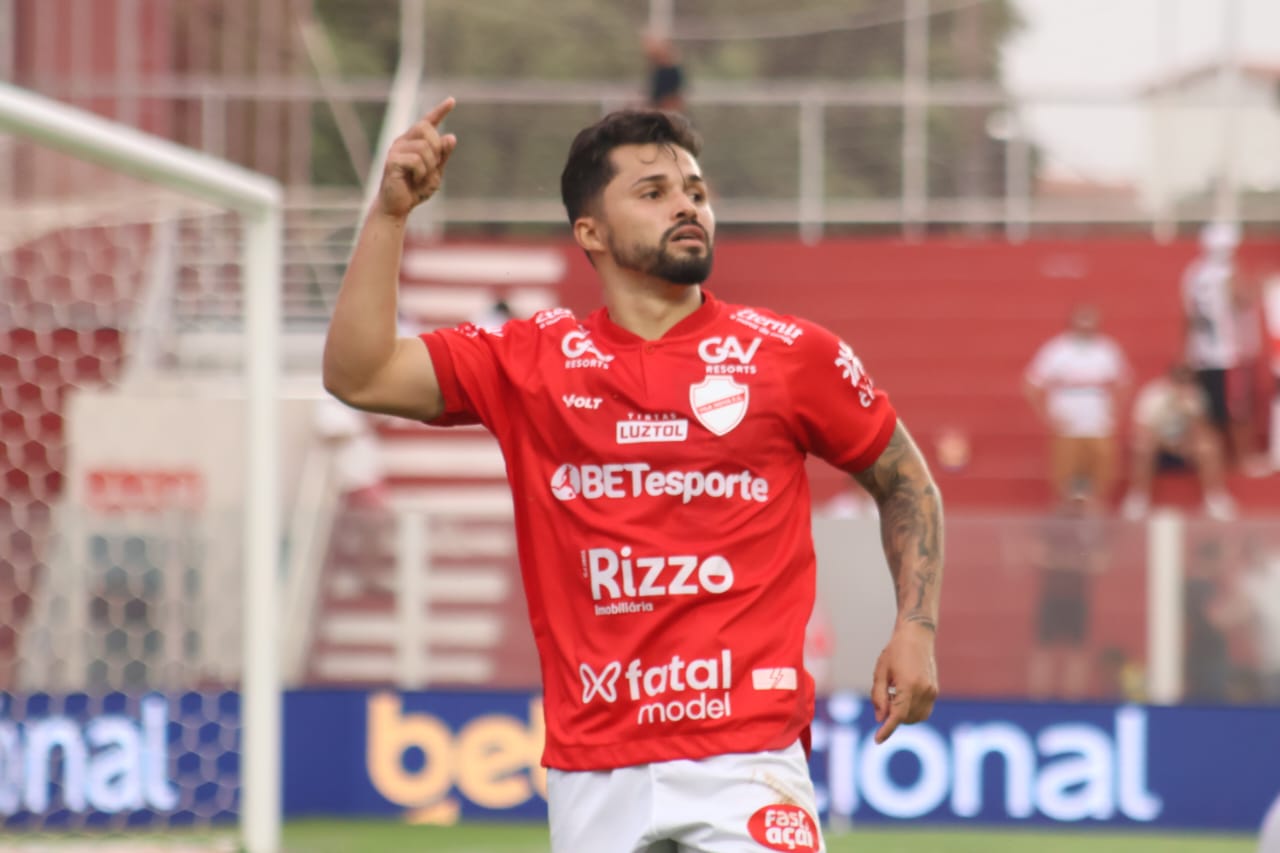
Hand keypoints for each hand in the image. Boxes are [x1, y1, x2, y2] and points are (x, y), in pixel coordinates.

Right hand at [377, 97, 457, 218]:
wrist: (398, 207)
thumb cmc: (415, 190)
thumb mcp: (435, 173)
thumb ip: (442, 156)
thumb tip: (451, 137)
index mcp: (414, 142)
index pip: (428, 122)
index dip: (440, 111)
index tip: (452, 101)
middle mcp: (403, 141)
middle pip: (427, 129)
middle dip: (437, 149)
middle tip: (432, 167)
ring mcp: (396, 149)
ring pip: (424, 147)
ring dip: (430, 165)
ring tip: (421, 177)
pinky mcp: (392, 161)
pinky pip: (416, 160)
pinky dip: (421, 173)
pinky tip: (414, 180)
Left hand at [870, 621, 937, 743]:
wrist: (917, 636)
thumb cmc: (894, 651)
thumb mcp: (880, 672)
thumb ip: (879, 696)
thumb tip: (880, 719)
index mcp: (909, 684)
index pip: (898, 715)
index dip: (887, 729)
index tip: (877, 740)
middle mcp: (924, 690)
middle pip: (906, 718)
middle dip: (893, 717)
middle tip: (885, 698)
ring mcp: (932, 691)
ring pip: (917, 718)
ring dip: (903, 716)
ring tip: (893, 695)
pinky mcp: (935, 691)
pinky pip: (924, 711)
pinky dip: (911, 711)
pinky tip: (902, 696)